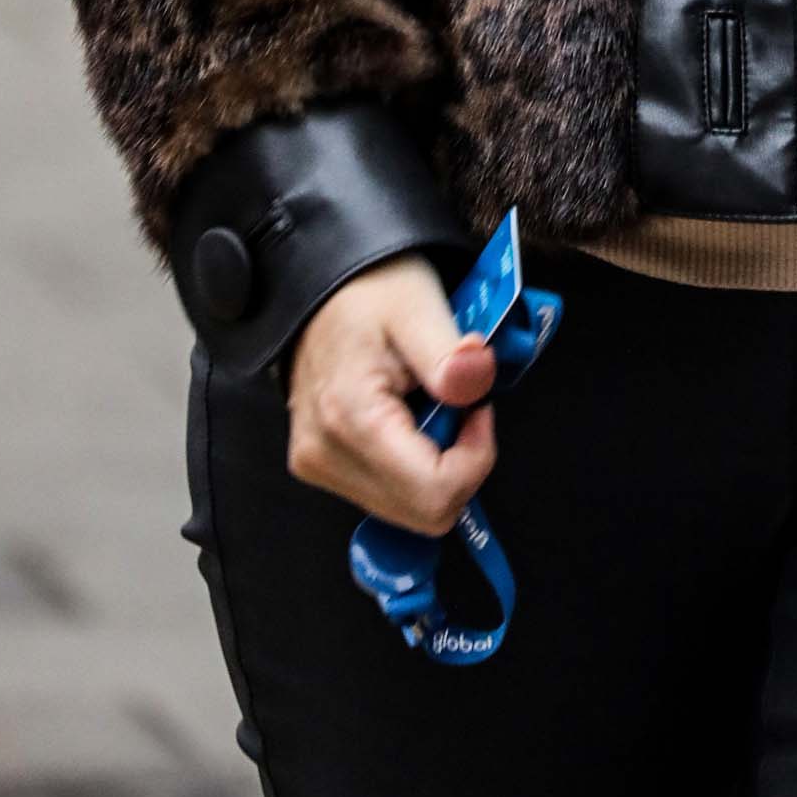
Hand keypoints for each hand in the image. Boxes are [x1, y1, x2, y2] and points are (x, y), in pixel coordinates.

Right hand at [284, 253, 498, 533]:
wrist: (324, 283)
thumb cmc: (372, 288)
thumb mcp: (419, 306)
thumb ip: (449, 355)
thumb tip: (477, 382)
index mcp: (349, 419)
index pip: (434, 495)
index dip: (476, 459)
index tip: (479, 407)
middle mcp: (324, 456)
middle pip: (423, 513)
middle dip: (459, 465)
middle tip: (460, 405)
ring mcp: (317, 466)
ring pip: (408, 510)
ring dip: (438, 466)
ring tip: (433, 404)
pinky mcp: (319, 465)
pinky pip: (387, 495)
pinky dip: (414, 466)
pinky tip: (412, 419)